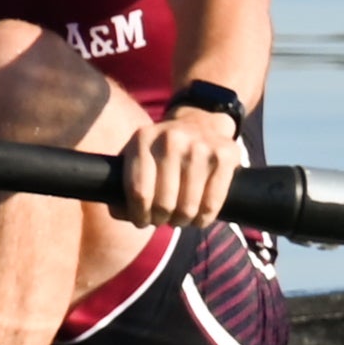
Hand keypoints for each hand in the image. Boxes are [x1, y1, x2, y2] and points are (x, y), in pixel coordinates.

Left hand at [120, 101, 244, 230]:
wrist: (200, 123)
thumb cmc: (162, 150)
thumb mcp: (138, 155)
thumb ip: (122, 183)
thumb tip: (119, 212)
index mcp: (143, 139)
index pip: (138, 191)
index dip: (139, 214)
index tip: (141, 221)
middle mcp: (171, 140)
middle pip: (163, 203)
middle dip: (160, 220)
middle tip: (162, 220)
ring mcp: (200, 147)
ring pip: (188, 207)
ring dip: (182, 221)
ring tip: (178, 219)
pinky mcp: (224, 156)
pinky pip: (211, 203)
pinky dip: (203, 219)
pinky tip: (197, 218)